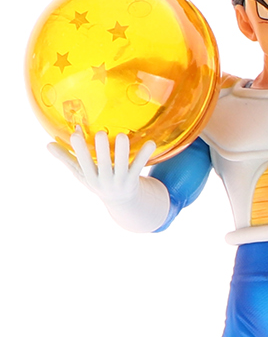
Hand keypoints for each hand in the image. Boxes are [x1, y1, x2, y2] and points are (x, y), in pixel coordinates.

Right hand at [53, 128, 167, 231]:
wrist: (122, 202)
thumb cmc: (98, 181)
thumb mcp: (81, 173)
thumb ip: (66, 158)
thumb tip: (48, 144)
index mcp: (90, 177)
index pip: (82, 163)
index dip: (79, 150)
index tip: (75, 135)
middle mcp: (104, 180)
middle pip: (103, 165)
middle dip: (102, 151)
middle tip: (100, 133)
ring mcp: (120, 181)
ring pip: (122, 166)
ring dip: (123, 152)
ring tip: (122, 136)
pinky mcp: (134, 180)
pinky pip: (140, 167)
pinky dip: (144, 155)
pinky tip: (150, 143)